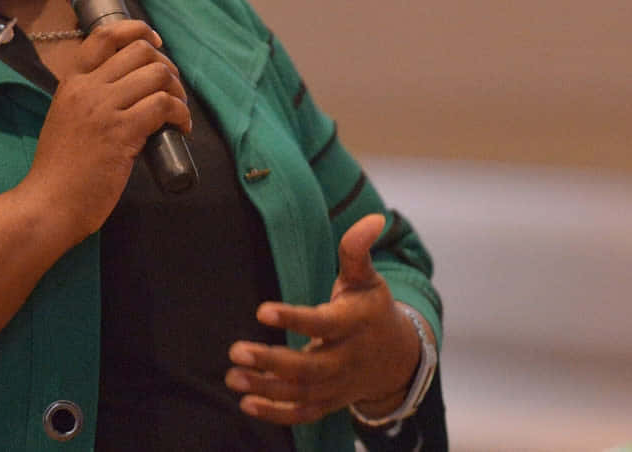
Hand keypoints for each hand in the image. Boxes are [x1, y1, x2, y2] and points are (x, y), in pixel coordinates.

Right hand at [19, 19, 191, 241]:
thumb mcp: (66, 119)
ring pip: (157, 75)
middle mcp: (87, 87)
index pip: (104, 35)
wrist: (48, 203)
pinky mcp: (122, 132)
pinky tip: (181, 127)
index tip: (154, 43)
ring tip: (178, 110)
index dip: (136, 30)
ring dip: (177, 91)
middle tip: (171, 89)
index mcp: (72, 82)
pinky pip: (163, 106)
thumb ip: (88, 101)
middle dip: (166, 66)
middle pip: (140, 51)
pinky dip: (180, 114)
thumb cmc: (58, 170)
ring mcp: (104, 108)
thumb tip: (125, 92)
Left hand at [224, 214, 420, 424]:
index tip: (261, 310)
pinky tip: (246, 403)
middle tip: (235, 351)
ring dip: (266, 388)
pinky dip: (277, 414)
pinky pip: (304, 413)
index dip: (294, 318)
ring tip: (232, 376)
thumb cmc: (372, 309)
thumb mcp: (368, 278)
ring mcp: (338, 384)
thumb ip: (358, 250)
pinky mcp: (330, 401)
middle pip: (309, 366)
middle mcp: (347, 358)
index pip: (324, 324)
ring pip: (302, 392)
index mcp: (354, 323)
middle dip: (271, 362)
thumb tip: (373, 218)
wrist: (398, 358)